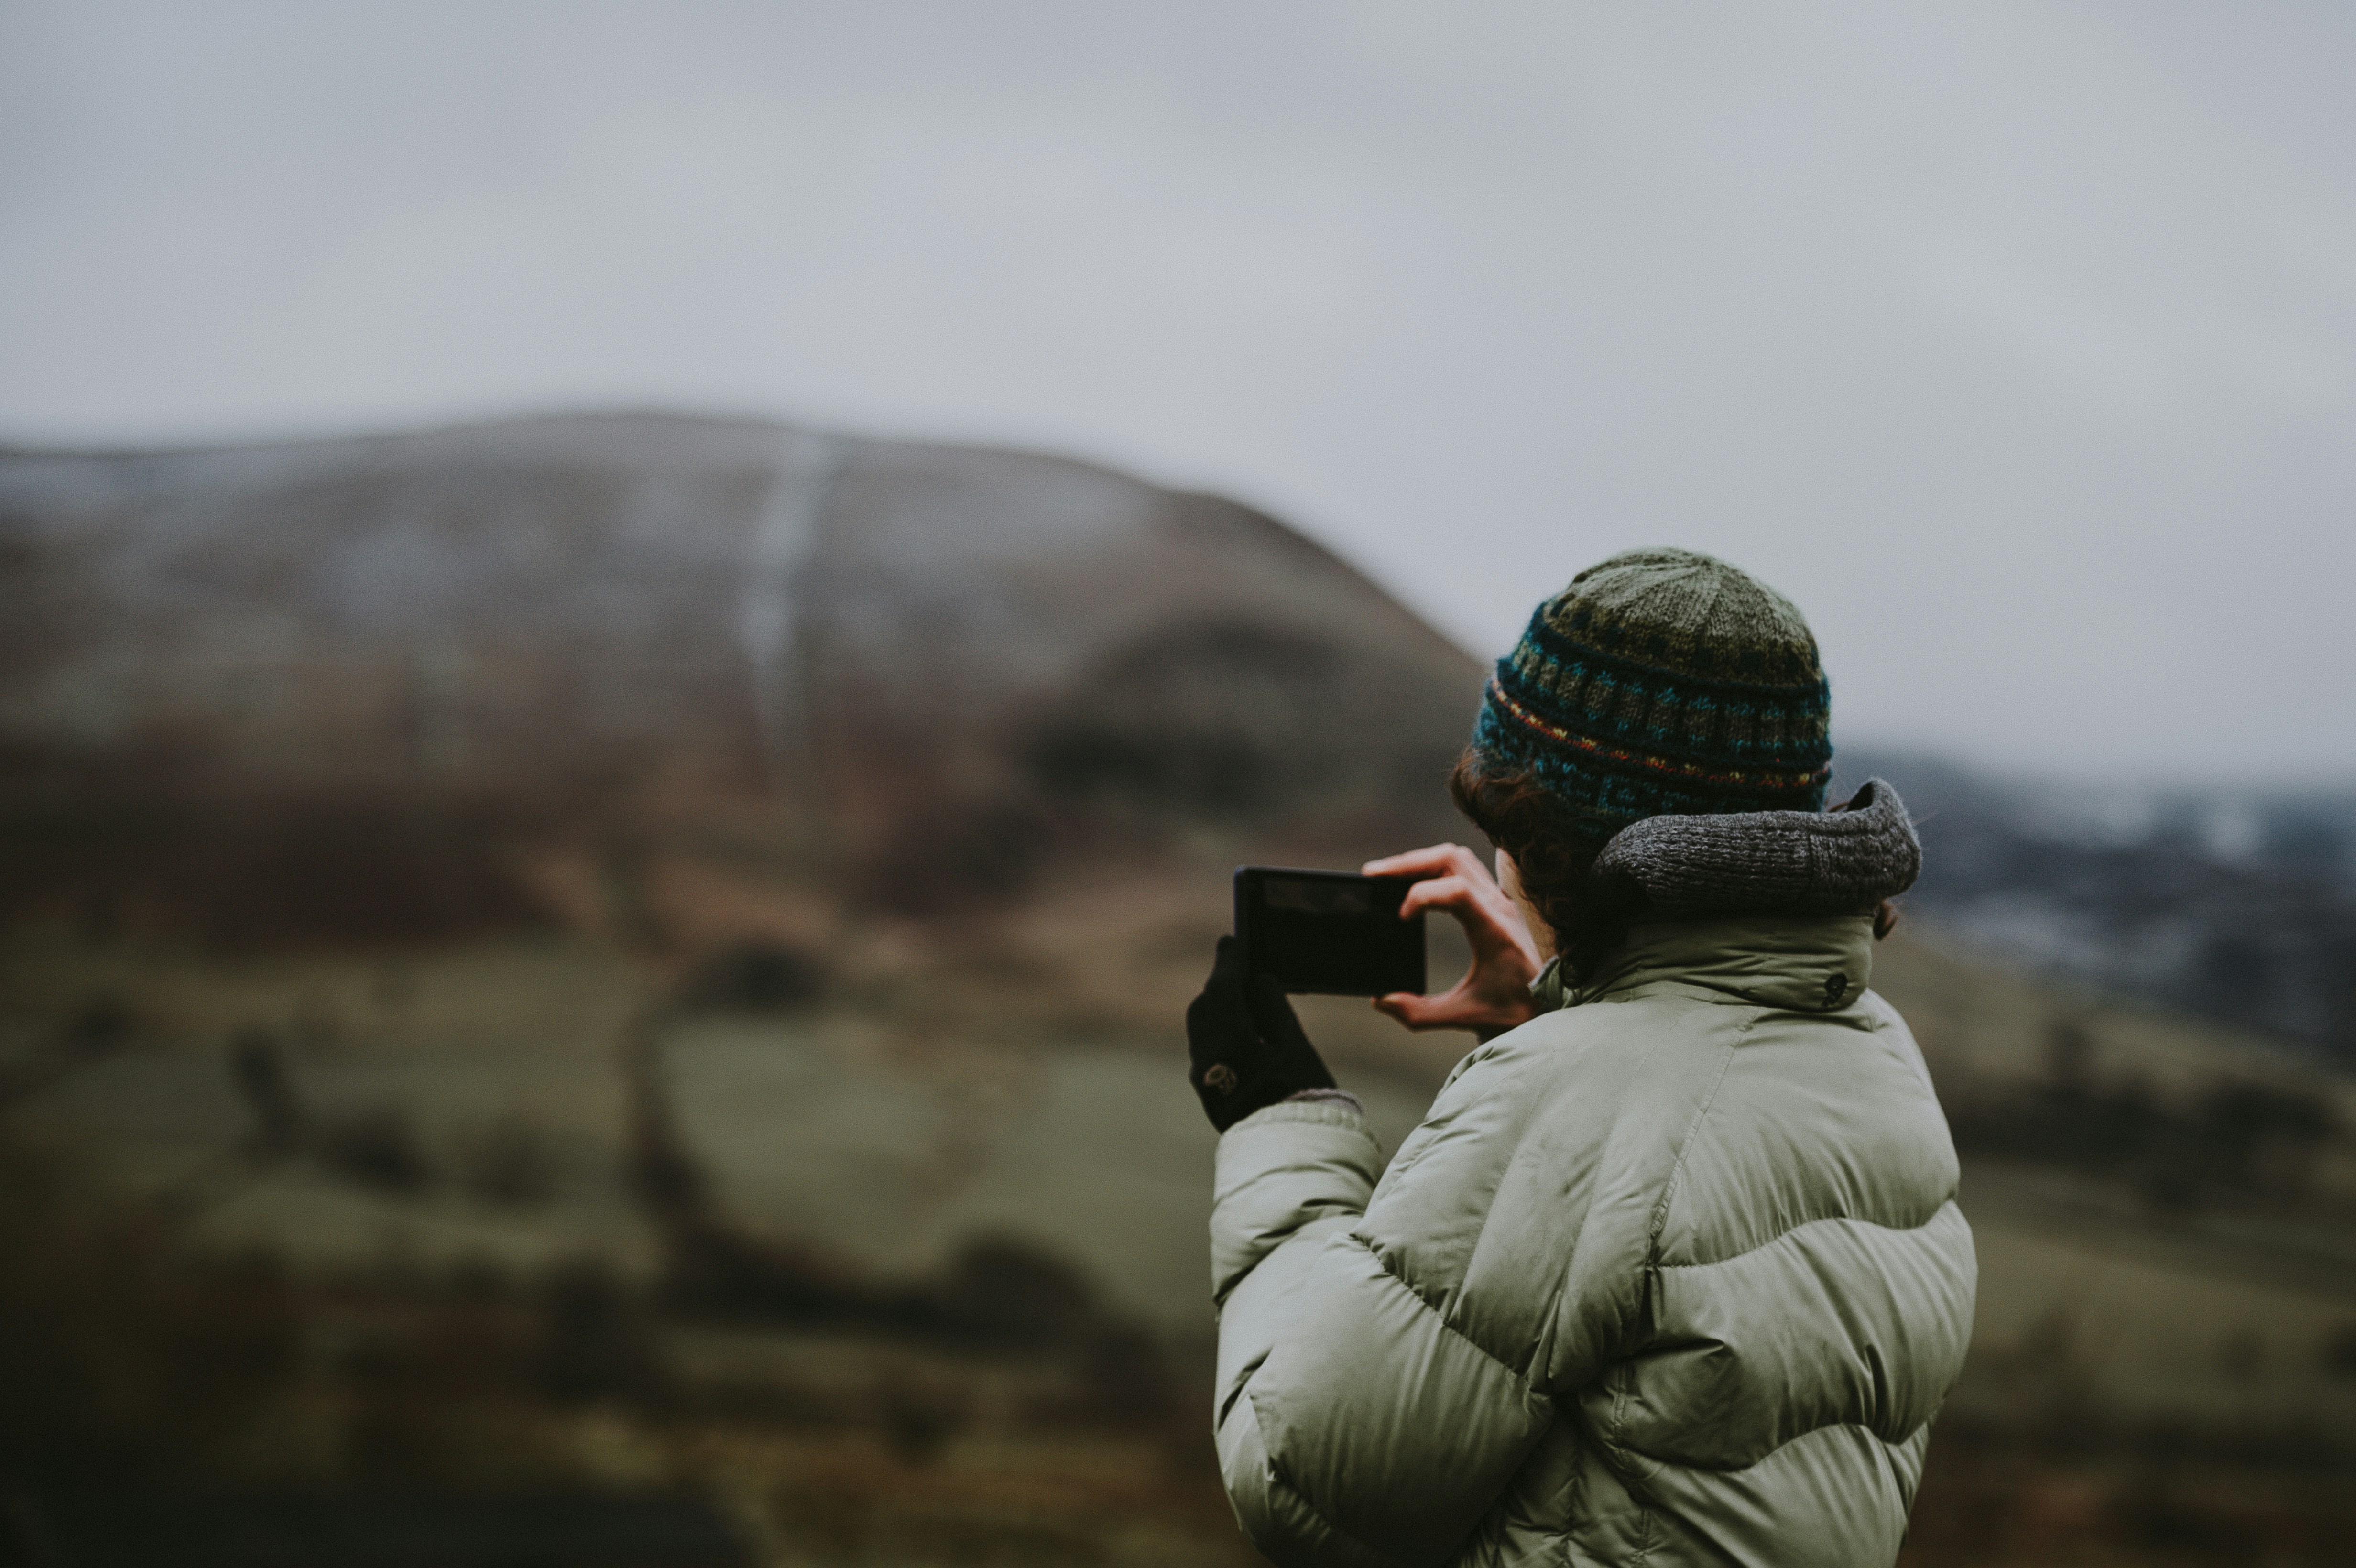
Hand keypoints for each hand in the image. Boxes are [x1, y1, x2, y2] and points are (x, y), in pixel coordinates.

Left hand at [1185, 935, 1335, 1131]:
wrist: (1290, 1153)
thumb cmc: (1302, 1098)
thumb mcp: (1295, 1048)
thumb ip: (1274, 1009)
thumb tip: (1258, 980)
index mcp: (1229, 1042)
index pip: (1220, 988)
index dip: (1228, 961)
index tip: (1233, 941)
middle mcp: (1206, 1057)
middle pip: (1204, 1006)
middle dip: (1221, 984)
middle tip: (1242, 967)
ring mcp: (1201, 1076)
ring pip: (1201, 1027)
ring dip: (1218, 1007)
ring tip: (1245, 997)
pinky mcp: (1205, 1090)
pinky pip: (1205, 1047)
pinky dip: (1218, 1029)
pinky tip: (1241, 1029)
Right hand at [1361, 843, 1542, 1038]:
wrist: (1554, 1005)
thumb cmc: (1517, 1008)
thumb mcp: (1467, 1015)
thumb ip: (1421, 1013)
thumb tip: (1382, 1001)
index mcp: (1495, 930)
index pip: (1454, 891)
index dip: (1419, 896)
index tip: (1400, 917)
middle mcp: (1500, 906)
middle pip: (1451, 859)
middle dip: (1409, 862)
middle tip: (1375, 875)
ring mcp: (1501, 899)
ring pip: (1459, 857)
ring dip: (1422, 860)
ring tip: (1391, 875)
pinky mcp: (1499, 901)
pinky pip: (1466, 868)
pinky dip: (1437, 867)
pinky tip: (1418, 881)